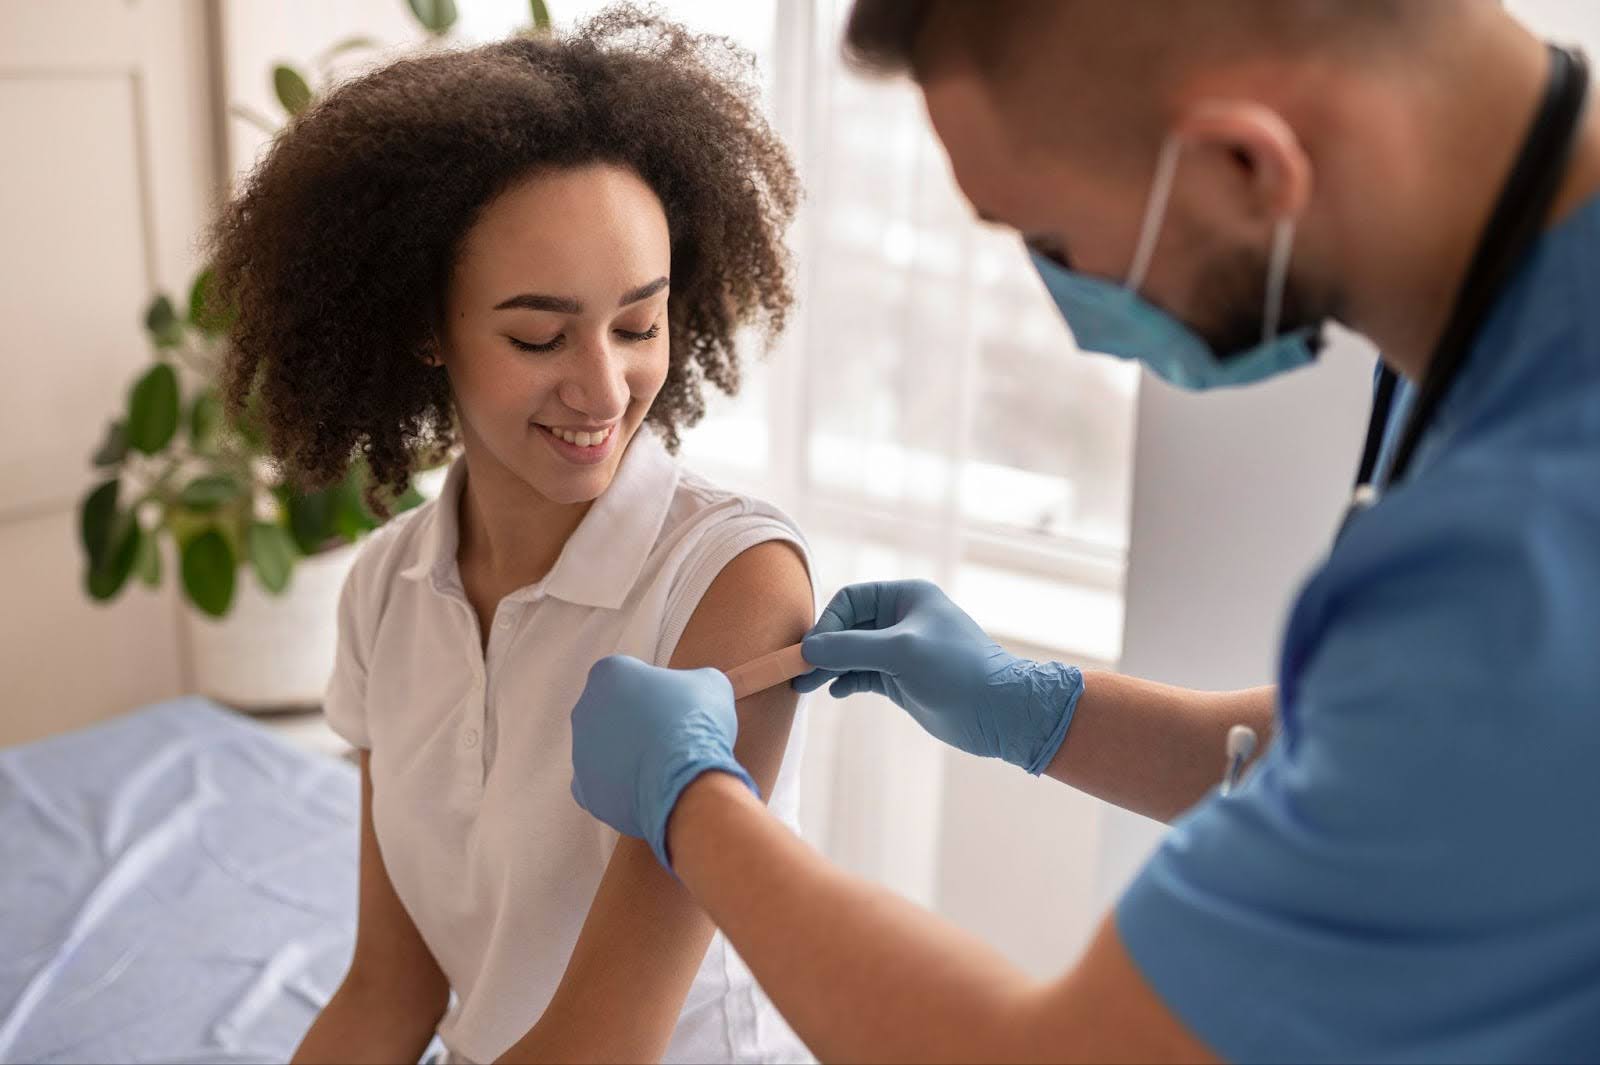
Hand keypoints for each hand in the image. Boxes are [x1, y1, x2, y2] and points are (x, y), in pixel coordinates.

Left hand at [570, 655, 757, 869]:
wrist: (686, 780)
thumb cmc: (696, 723)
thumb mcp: (710, 683)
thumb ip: (692, 681)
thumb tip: (693, 692)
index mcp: (608, 673)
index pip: (631, 676)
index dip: (657, 690)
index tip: (675, 705)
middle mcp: (585, 709)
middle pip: (613, 712)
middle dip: (637, 722)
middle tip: (670, 735)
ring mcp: (580, 752)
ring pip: (606, 750)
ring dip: (629, 754)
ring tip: (663, 765)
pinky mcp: (586, 789)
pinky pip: (603, 783)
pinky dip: (623, 785)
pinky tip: (648, 786)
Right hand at [795, 580, 1083, 773]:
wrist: (1000, 712)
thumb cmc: (958, 670)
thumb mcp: (901, 652)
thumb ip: (851, 647)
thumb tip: (808, 649)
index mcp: (906, 597)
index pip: (851, 600)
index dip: (828, 623)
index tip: (812, 651)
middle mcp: (902, 619)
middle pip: (847, 626)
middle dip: (823, 648)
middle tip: (797, 672)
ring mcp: (901, 651)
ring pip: (852, 653)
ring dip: (829, 667)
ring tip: (805, 687)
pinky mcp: (902, 679)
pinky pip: (863, 674)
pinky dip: (846, 681)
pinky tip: (834, 692)